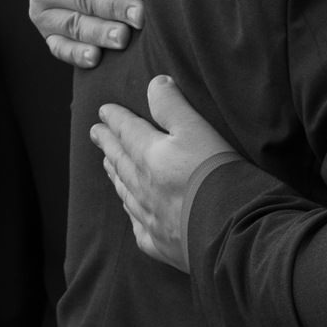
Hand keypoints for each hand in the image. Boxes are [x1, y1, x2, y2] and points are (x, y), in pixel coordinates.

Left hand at [89, 77, 237, 272]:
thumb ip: (173, 106)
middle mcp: (142, 185)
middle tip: (95, 134)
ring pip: (125, 191)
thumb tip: (155, 83)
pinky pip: (138, 225)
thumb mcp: (197, 129)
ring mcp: (149, 216)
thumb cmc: (216, 173)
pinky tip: (132, 212)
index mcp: (149, 155)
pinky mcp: (160, 242)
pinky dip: (132, 213)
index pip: (127, 131)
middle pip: (120, 160)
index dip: (115, 118)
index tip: (103, 111)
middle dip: (108, 144)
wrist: (230, 228)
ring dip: (115, 175)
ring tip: (108, 165)